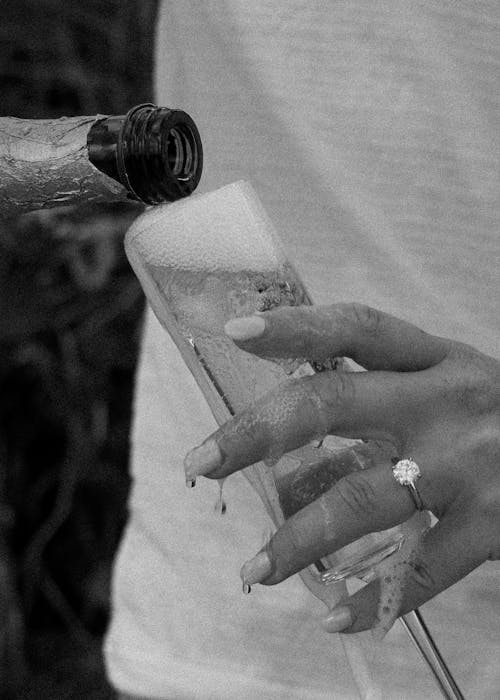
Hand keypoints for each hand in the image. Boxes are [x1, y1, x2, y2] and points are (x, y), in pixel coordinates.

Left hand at [184, 303, 499, 632]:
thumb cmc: (496, 415)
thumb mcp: (448, 382)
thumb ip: (382, 393)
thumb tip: (288, 430)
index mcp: (434, 360)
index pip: (357, 328)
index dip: (297, 327)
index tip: (236, 332)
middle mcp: (445, 403)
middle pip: (334, 403)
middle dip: (258, 433)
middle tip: (202, 463)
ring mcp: (468, 466)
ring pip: (363, 498)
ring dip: (299, 538)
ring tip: (255, 569)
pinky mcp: (492, 524)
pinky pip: (421, 570)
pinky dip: (372, 599)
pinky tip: (334, 617)